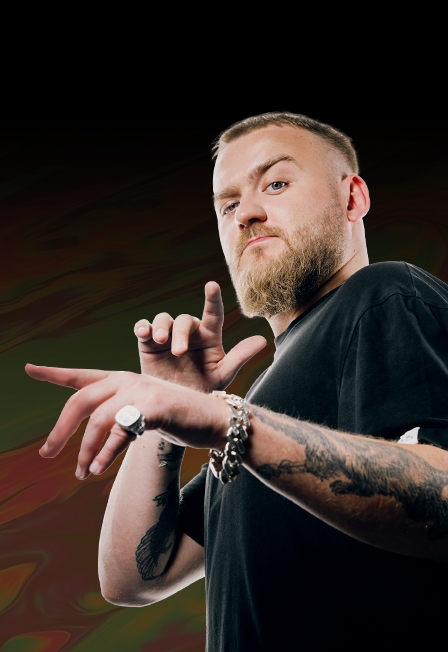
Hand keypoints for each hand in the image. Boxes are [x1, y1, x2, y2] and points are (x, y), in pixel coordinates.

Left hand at [25, 364, 228, 479]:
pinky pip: (122, 431)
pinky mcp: (155, 406)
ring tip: (81, 473)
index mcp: (121, 380)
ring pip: (99, 420)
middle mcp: (127, 381)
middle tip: (46, 453)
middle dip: (60, 431)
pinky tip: (97, 468)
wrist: (214, 420)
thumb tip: (88, 450)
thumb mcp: (141, 417)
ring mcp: (141, 391)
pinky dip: (106, 452)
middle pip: (81, 401)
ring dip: (85, 450)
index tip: (29, 368)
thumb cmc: (176, 420)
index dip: (53, 373)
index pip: (81, 377)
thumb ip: (115, 423)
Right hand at [133, 281, 265, 390]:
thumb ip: (239, 357)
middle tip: (178, 352)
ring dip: (161, 326)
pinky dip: (142, 327)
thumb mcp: (223, 375)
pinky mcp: (149, 343)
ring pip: (163, 319)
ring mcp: (168, 336)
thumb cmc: (204, 389)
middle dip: (181, 333)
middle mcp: (189, 332)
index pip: (213, 314)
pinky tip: (143, 332)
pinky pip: (144, 327)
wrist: (177, 406)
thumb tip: (262, 340)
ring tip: (161, 340)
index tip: (212, 285)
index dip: (213, 299)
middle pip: (184, 320)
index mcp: (209, 336)